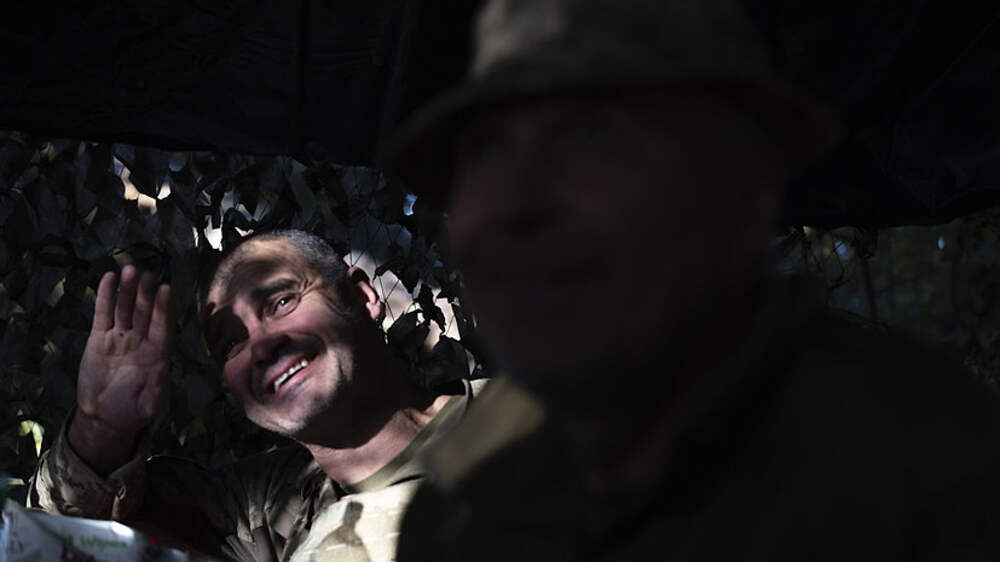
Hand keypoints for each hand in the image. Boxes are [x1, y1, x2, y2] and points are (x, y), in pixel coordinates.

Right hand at [68, 265, 172, 473]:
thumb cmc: (132, 412)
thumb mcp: (147, 408)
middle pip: (146, 312)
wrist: (105, 416)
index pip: (163, 326)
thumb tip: (162, 383)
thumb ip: (155, 395)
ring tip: (130, 270)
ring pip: (125, 309)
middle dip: (148, 293)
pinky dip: (105, 296)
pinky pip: (103, 313)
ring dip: (128, 290)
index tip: (167, 289)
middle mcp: (140, 341)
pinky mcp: (99, 338)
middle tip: (150, 273)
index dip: (164, 309)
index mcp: (157, 354)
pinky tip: (108, 278)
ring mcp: (120, 337)